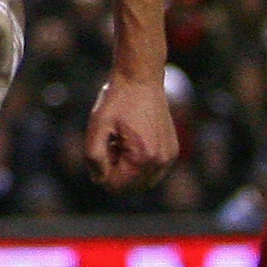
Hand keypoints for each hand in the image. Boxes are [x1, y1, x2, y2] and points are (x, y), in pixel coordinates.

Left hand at [86, 71, 177, 191]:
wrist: (141, 79)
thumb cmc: (117, 101)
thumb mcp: (97, 127)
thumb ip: (94, 157)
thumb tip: (99, 180)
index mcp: (143, 158)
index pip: (115, 186)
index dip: (101, 171)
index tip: (102, 147)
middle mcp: (161, 162)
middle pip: (129, 187)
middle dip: (115, 171)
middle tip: (111, 144)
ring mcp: (169, 157)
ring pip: (140, 181)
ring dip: (126, 168)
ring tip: (120, 142)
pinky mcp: (172, 151)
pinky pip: (151, 171)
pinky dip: (139, 163)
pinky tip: (130, 141)